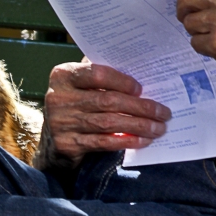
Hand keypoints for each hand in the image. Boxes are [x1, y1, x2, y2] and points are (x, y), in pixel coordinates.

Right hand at [32, 61, 169, 171]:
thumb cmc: (74, 105)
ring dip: (139, 125)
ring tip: (158, 127)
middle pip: (107, 101)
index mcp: (63, 75)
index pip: (97, 74)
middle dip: (140, 107)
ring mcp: (62, 122)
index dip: (122, 81)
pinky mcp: (68, 145)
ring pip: (108, 123)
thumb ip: (99, 76)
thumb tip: (138, 71)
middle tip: (163, 112)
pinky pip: (103, 142)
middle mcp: (59, 97)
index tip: (141, 89)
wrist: (52, 141)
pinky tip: (143, 140)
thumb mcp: (79, 86)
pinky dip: (126, 141)